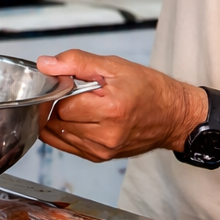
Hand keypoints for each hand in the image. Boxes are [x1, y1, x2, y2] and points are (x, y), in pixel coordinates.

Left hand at [35, 50, 202, 162]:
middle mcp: (107, 134)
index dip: (62, 89)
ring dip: (63, 118)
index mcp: (112, 109)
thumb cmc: (148, 89)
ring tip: (83, 105)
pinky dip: (66, 131)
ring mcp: (103, 150)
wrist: (173, 116)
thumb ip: (76, 62)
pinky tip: (80, 119)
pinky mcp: (100, 157)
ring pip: (60, 133)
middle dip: (62, 103)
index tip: (71, 82)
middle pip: (60, 119)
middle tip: (78, 93)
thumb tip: (46, 64)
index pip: (64, 103)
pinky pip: (67, 145)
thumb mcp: (114, 66)